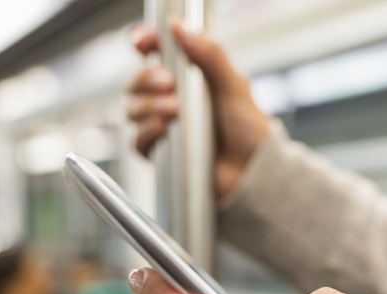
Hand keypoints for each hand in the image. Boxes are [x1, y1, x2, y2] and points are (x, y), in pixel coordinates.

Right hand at [129, 20, 269, 198]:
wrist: (253, 172)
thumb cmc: (249, 131)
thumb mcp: (234, 86)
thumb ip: (210, 55)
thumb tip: (180, 27)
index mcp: (188, 77)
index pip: (154, 53)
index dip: (143, 43)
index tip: (145, 41)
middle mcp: (171, 100)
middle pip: (135, 81)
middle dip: (146, 78)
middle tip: (168, 83)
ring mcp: (163, 127)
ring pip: (133, 109)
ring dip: (148, 106)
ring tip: (174, 111)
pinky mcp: (160, 154)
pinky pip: (136, 141)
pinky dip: (146, 133)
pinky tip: (164, 130)